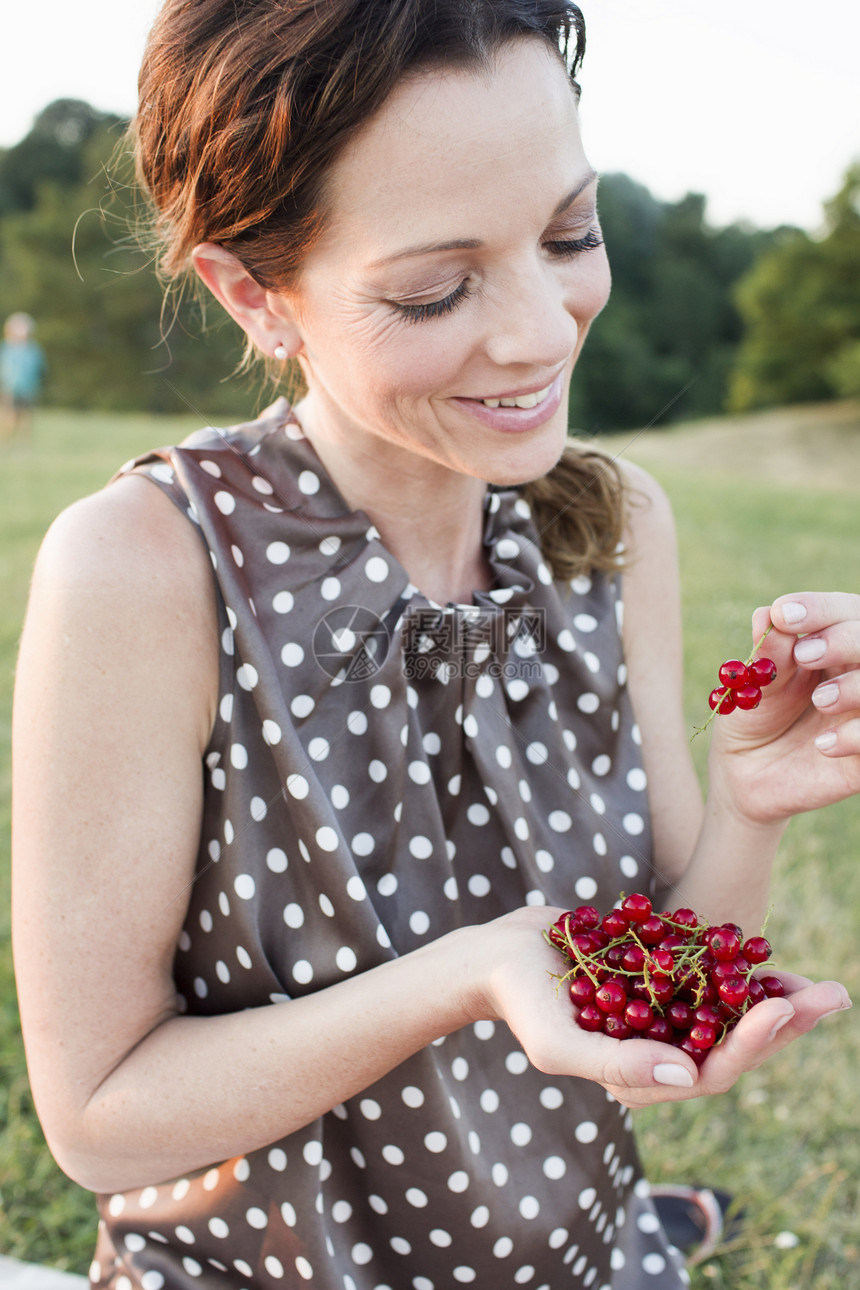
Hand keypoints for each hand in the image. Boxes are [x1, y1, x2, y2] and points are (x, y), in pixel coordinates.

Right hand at [480, 908, 851, 1109]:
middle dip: (785, 1022)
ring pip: (731, 1011)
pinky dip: (739, 964)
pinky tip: (765, 949)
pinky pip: (709, 974)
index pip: (711, 1073)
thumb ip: (617, 1066)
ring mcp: (663, 1013)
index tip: (781, 1007)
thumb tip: (685, 1075)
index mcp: (644, 1079)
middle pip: (735, 1044)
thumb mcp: (558, 1044)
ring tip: (816, 983)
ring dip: (774, 996)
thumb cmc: (522, 1006)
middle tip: (829, 996)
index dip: (752, 1045)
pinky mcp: (660, 976)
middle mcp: (662, 1050)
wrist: (500, 956)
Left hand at [709, 592, 859, 822]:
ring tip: (820, 700)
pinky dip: (856, 735)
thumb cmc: (756, 716)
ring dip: (857, 685)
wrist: (748, 773)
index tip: (783, 615)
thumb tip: (767, 615)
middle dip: (843, 639)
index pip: (844, 612)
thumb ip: (768, 655)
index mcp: (834, 642)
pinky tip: (824, 745)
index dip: (819, 609)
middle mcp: (858, 670)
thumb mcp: (753, 687)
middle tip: (803, 655)